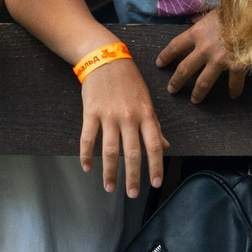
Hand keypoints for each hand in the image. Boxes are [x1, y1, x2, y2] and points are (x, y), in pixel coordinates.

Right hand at [79, 55, 164, 194]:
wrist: (105, 57)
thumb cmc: (129, 80)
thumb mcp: (147, 100)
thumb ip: (155, 125)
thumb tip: (165, 146)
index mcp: (146, 114)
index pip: (154, 145)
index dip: (156, 165)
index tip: (156, 183)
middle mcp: (129, 117)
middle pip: (132, 153)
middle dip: (133, 176)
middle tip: (132, 194)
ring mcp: (108, 115)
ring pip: (109, 150)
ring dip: (109, 172)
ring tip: (109, 188)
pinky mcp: (90, 113)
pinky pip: (87, 138)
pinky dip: (86, 155)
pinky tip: (87, 168)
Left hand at [157, 10, 247, 102]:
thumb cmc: (234, 9)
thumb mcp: (212, 12)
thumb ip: (202, 21)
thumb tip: (194, 20)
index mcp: (197, 33)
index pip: (175, 46)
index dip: (166, 56)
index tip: (160, 63)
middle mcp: (204, 48)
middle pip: (185, 69)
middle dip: (176, 81)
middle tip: (172, 89)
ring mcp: (220, 59)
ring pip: (204, 82)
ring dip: (198, 93)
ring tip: (195, 100)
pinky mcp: (237, 65)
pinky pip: (234, 82)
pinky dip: (234, 89)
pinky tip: (234, 95)